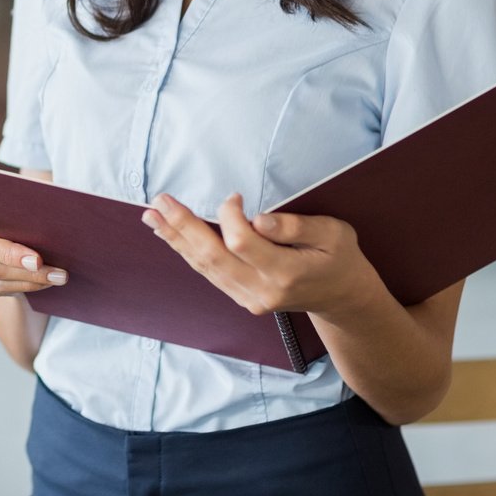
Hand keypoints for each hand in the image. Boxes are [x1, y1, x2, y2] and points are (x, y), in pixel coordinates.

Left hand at [140, 192, 381, 317]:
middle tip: (159, 203)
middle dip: (183, 227)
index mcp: (286, 273)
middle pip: (212, 257)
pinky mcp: (243, 298)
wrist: (342, 296)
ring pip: (205, 267)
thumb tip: (258, 219)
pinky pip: (210, 274)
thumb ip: (296, 226)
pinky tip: (172, 235)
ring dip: (176, 239)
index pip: (242, 243)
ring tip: (153, 216)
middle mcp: (262, 290)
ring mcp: (250, 298)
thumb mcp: (333, 233)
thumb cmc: (339, 257)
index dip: (230, 217)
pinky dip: (188, 252)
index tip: (234, 197)